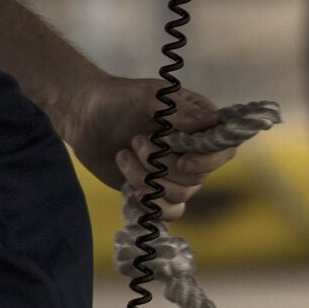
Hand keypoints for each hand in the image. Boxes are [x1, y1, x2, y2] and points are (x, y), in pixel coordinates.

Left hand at [53, 77, 236, 220]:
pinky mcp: (158, 192)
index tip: (183, 160)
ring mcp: (177, 175)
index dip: (208, 161)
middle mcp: (195, 153)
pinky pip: (170, 212)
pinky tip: (132, 192)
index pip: (224, 150)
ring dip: (146, 179)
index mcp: (201, 127)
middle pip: (197, 177)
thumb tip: (210, 122)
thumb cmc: (118, 99)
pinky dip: (152, 206)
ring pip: (179, 195)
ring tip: (123, 156)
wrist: (85, 119)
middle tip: (135, 141)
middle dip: (162, 165)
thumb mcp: (147, 95)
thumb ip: (178, 109)